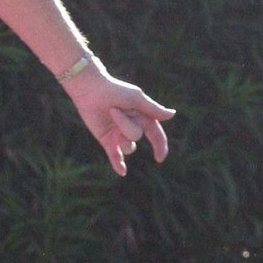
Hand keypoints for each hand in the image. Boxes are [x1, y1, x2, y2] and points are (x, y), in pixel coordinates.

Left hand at [61, 66, 175, 177]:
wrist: (90, 89)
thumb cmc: (114, 90)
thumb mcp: (136, 98)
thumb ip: (153, 109)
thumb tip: (172, 114)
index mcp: (143, 117)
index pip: (156, 135)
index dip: (160, 146)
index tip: (159, 157)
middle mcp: (132, 127)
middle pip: (137, 136)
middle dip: (126, 124)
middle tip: (113, 109)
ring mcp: (119, 135)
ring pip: (127, 146)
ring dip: (119, 133)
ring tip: (110, 116)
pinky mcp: (106, 140)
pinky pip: (115, 156)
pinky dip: (119, 164)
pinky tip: (122, 172)